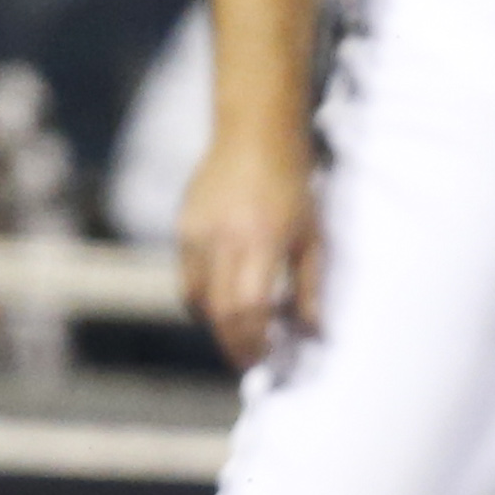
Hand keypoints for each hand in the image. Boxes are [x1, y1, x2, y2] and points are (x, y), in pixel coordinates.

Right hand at [179, 127, 320, 369]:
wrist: (254, 134)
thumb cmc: (292, 185)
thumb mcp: (312, 237)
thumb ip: (310, 288)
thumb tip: (312, 334)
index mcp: (259, 242)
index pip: (248, 309)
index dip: (254, 342)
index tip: (266, 358)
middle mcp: (222, 240)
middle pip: (219, 312)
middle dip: (234, 343)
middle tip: (251, 360)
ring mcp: (196, 233)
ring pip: (197, 299)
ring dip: (217, 325)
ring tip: (239, 336)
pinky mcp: (182, 227)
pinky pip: (187, 278)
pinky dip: (202, 300)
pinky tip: (223, 304)